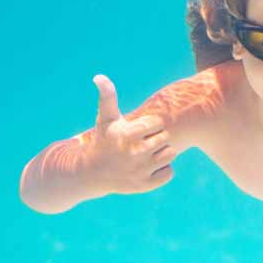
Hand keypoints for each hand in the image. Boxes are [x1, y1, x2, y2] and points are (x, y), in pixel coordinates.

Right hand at [80, 75, 177, 193]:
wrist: (92, 173)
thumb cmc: (103, 140)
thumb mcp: (105, 118)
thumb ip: (107, 96)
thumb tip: (99, 76)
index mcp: (126, 135)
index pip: (158, 123)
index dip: (150, 124)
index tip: (139, 129)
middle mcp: (134, 154)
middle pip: (165, 138)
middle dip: (156, 138)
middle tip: (142, 143)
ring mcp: (140, 171)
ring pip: (170, 154)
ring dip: (162, 153)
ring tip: (147, 154)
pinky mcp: (145, 186)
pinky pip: (169, 172)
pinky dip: (162, 170)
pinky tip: (148, 167)